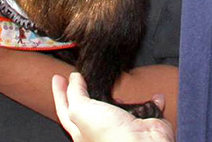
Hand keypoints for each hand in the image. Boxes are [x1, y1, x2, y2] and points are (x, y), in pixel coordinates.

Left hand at [53, 72, 174, 141]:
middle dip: (88, 91)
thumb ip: (75, 93)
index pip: (65, 109)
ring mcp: (123, 126)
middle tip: (83, 76)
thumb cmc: (110, 136)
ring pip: (119, 107)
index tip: (58, 77)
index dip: (60, 93)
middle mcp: (102, 129)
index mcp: (82, 131)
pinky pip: (149, 108)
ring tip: (115, 84)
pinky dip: (153, 101)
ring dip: (121, 95)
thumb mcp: (81, 110)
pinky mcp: (144, 123)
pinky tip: (152, 96)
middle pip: (90, 107)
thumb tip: (73, 80)